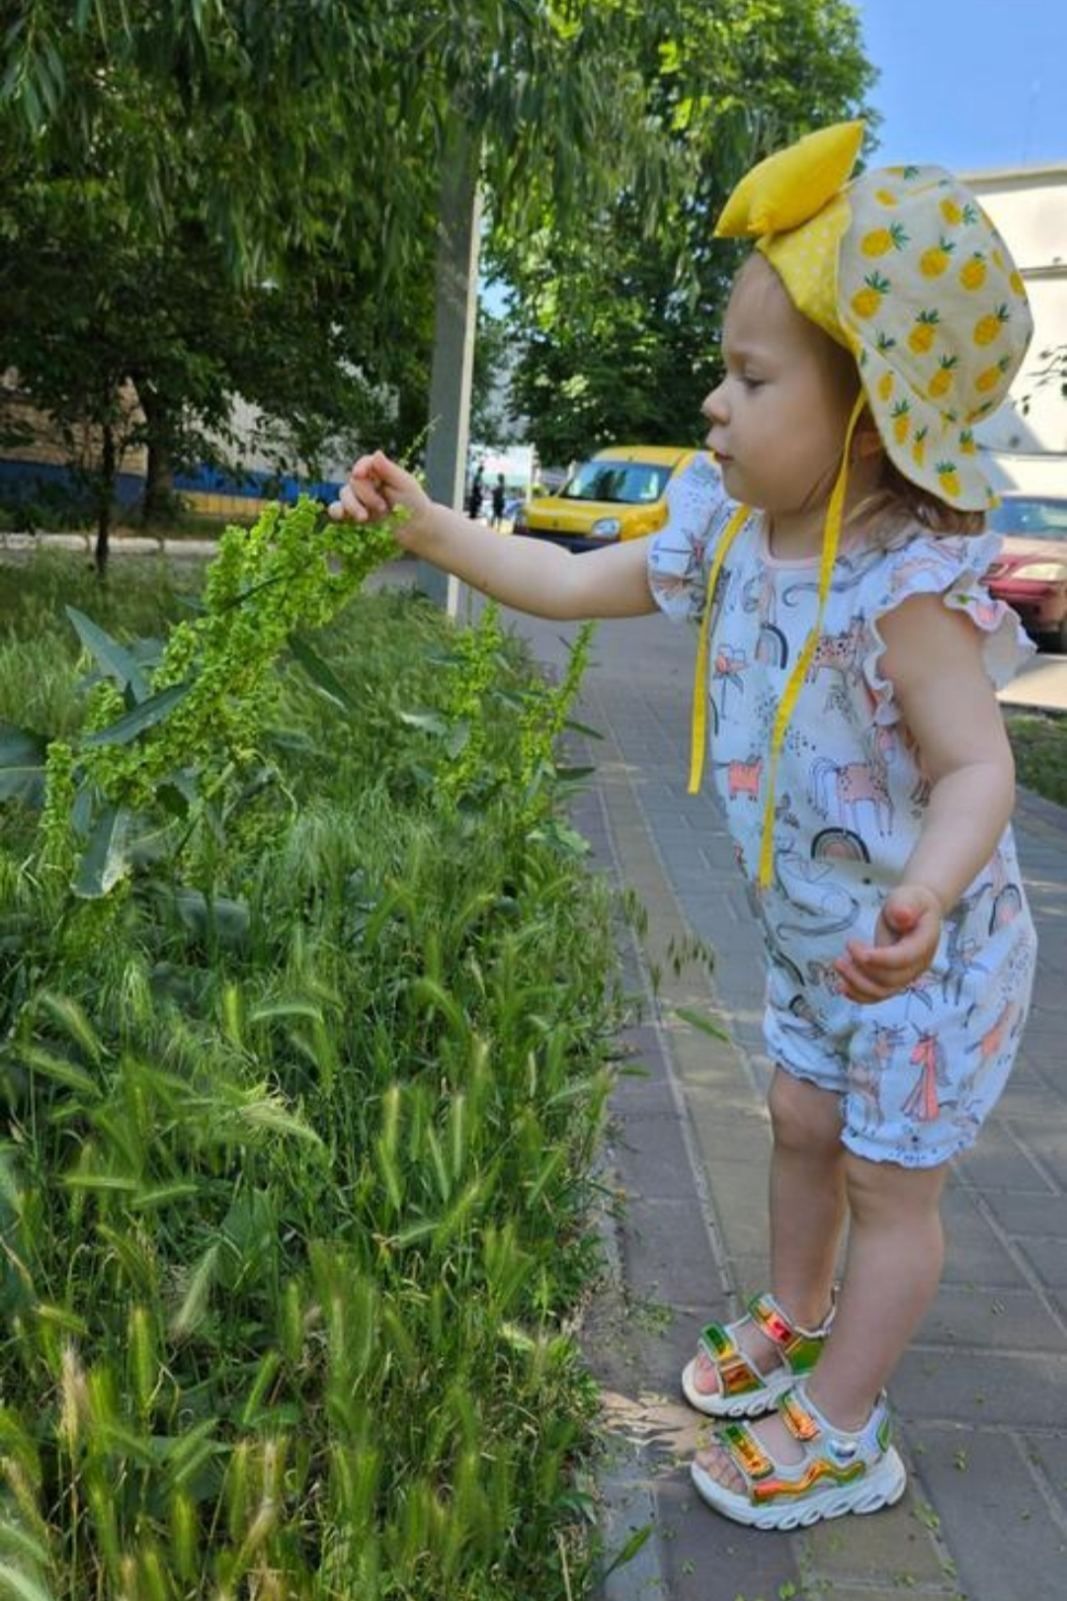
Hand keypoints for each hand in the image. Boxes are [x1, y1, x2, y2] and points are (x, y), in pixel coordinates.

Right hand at [328, 451, 433, 550]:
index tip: (359, 474)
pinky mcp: (353, 514)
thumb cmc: (414, 504)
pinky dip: (337, 511)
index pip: (365, 463)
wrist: (416, 529)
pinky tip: (341, 516)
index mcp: (380, 471)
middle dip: (366, 495)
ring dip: (352, 506)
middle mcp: (367, 482)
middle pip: (354, 482)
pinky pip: (337, 509)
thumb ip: (389, 470)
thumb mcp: (405, 485)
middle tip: (383, 508)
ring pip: (344, 495)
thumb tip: (376, 453)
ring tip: (365, 518)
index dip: (360, 467)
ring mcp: (359, 498)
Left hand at [834, 884, 942, 1004]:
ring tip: (839, 964)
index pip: (904, 958)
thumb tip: (902, 916)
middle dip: (862, 969)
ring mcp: (907, 975)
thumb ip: (905, 905)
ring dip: (856, 983)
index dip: (880, 958)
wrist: (916, 912)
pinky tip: (842, 986)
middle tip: (842, 952)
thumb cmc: (911, 902)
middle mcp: (918, 965)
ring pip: (882, 991)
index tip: (853, 946)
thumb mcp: (909, 896)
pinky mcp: (894, 979)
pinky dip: (859, 994)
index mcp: (924, 943)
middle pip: (890, 979)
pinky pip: (878, 994)